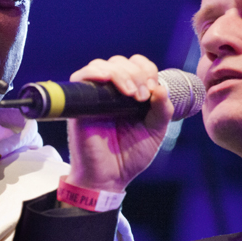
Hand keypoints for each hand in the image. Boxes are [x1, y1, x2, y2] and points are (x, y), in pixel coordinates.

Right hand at [65, 55, 172, 192]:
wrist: (109, 178)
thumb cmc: (130, 157)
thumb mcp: (155, 131)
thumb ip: (162, 109)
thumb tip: (161, 87)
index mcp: (129, 95)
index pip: (136, 65)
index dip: (146, 70)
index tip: (152, 90)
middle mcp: (110, 93)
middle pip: (120, 62)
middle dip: (136, 73)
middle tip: (141, 96)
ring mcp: (93, 97)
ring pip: (102, 65)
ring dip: (120, 73)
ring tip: (131, 94)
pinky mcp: (79, 105)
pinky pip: (80, 77)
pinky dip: (95, 72)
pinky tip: (108, 80)